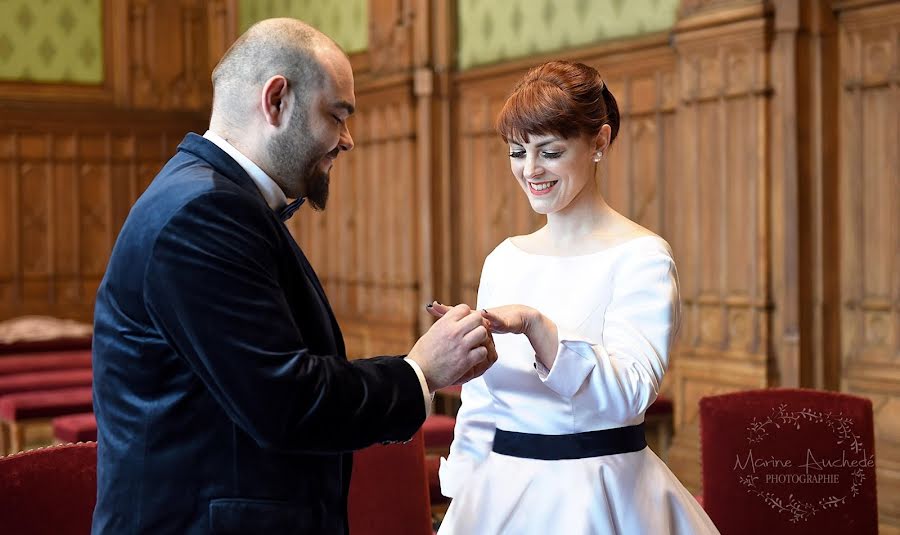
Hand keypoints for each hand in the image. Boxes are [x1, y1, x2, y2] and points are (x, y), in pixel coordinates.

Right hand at [408, 304, 495, 390]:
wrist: (418, 374)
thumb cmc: (422, 356)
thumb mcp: (431, 333)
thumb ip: (444, 324)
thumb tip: (450, 318)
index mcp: (444, 323)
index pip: (464, 308)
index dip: (467, 315)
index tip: (465, 323)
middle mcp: (453, 332)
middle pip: (477, 318)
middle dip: (478, 324)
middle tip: (474, 332)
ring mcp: (461, 346)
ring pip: (483, 332)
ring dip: (481, 339)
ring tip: (475, 345)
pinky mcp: (466, 361)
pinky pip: (483, 351)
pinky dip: (480, 354)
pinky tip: (474, 357)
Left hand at [429, 302, 557, 368]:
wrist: (519, 318)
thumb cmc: (498, 323)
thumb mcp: (480, 331)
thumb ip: (469, 334)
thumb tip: (455, 341)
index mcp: (472, 320)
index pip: (454, 315)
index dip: (442, 312)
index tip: (428, 308)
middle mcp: (478, 315)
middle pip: (460, 312)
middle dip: (447, 310)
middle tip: (434, 306)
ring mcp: (490, 316)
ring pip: (476, 314)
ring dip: (466, 313)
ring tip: (455, 309)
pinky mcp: (503, 319)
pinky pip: (496, 318)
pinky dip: (492, 316)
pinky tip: (485, 313)